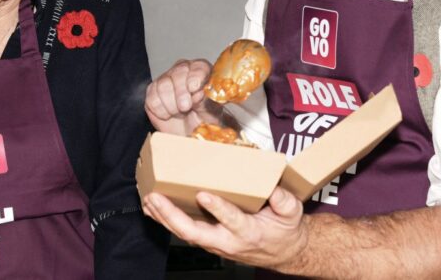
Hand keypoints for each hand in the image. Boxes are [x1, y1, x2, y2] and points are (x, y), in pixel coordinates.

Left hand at [142, 187, 308, 271]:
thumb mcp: (292, 213)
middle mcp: (227, 241)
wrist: (283, 251)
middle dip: (172, 215)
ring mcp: (215, 243)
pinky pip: (183, 232)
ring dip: (163, 217)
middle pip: (195, 232)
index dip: (217, 208)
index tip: (204, 194)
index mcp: (249, 232)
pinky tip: (152, 208)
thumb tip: (273, 188)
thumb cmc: (284, 229)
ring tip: (148, 200)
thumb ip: (284, 200)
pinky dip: (166, 220)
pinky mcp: (207, 240)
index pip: (232, 220)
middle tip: (156, 198)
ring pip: (184, 233)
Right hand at [145, 58, 216, 134]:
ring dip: (172, 105)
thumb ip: (206, 101)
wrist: (190, 132)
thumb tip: (199, 94)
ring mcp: (166, 79)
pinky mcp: (152, 92)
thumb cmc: (203, 119)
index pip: (198, 67)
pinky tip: (169, 114)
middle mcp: (183, 71)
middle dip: (181, 93)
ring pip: (163, 86)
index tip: (194, 88)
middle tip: (185, 107)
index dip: (196, 77)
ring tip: (180, 113)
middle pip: (178, 73)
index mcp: (202, 71)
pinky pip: (153, 99)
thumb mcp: (211, 112)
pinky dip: (161, 111)